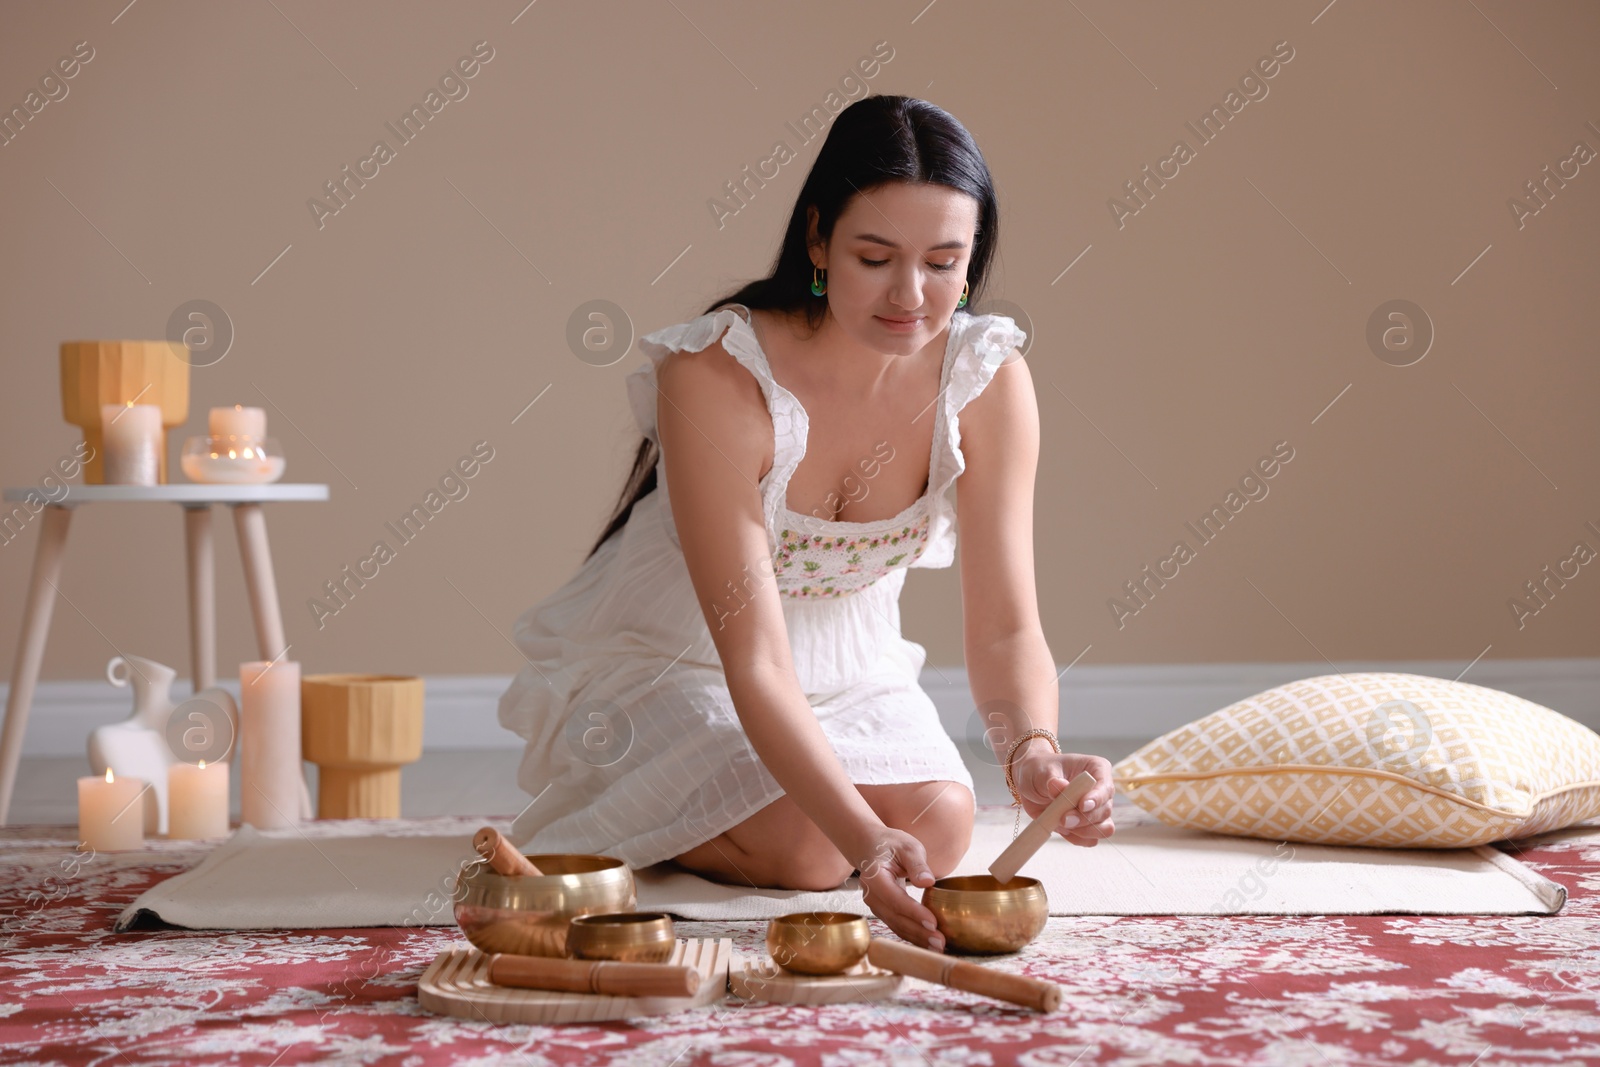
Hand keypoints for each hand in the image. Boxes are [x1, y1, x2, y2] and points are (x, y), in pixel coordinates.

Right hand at [849, 825, 945, 952]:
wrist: (869, 847)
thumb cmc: (890, 844)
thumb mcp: (907, 846)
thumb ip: (917, 864)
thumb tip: (928, 882)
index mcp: (874, 877)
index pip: (895, 899)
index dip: (914, 913)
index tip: (933, 923)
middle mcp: (871, 894)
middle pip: (895, 918)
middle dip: (918, 932)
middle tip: (940, 942)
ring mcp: (874, 905)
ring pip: (896, 925)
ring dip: (916, 938)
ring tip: (938, 947)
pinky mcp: (882, 910)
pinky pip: (897, 925)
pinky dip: (912, 935)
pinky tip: (927, 943)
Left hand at [1011, 751, 1114, 845]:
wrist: (1031, 784)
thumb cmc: (1039, 770)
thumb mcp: (1041, 771)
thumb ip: (1051, 780)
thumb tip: (1060, 786)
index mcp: (1096, 769)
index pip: (1105, 786)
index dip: (1096, 798)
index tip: (1082, 805)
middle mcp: (1101, 791)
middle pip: (1105, 811)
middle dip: (1084, 818)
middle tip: (1063, 819)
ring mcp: (1096, 810)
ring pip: (1104, 828)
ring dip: (1084, 831)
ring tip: (1061, 824)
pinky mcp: (1087, 826)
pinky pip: (1090, 840)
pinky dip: (1077, 838)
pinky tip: (1061, 830)